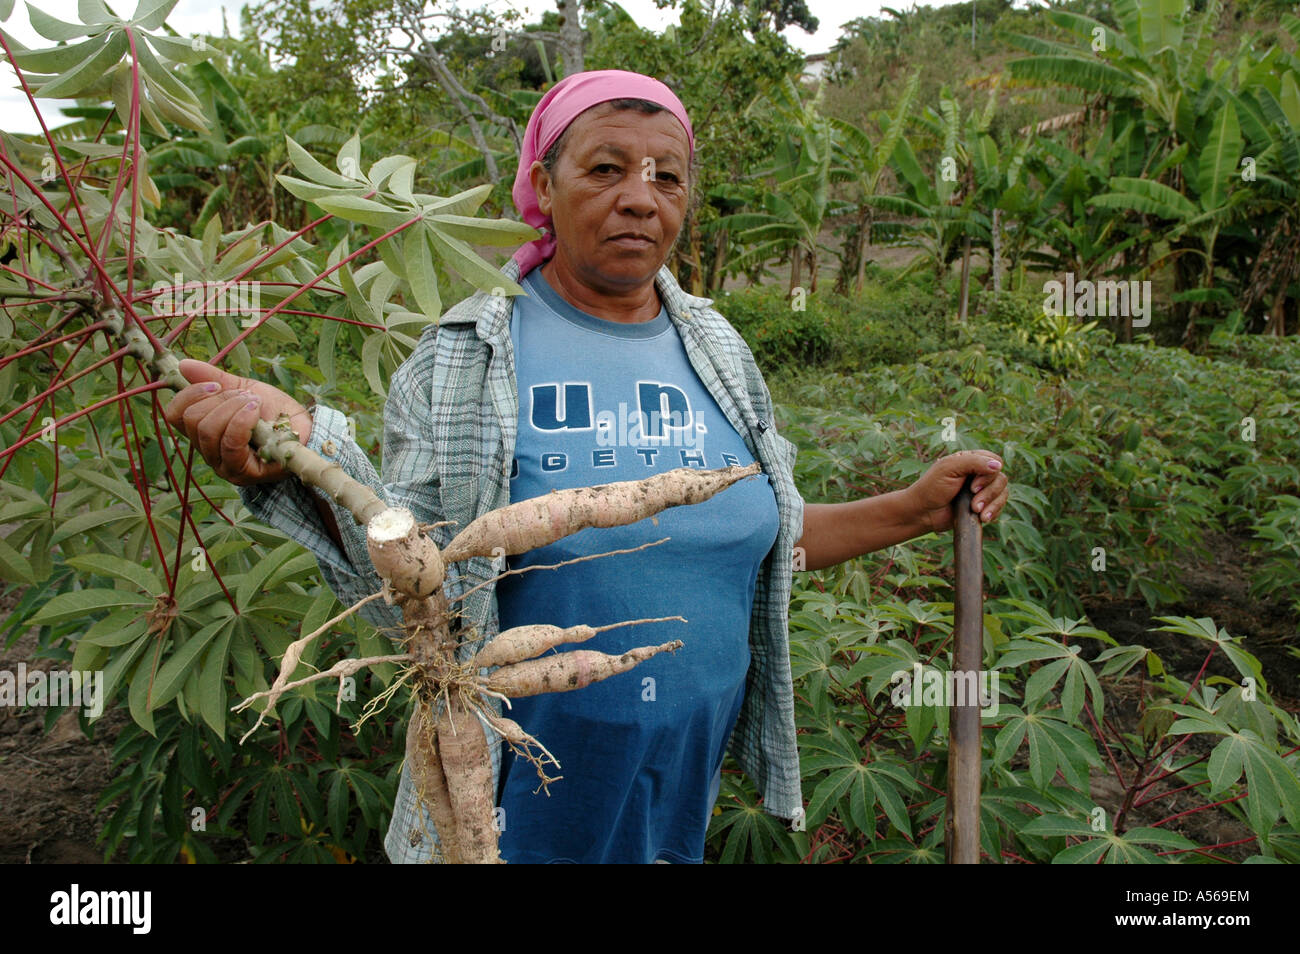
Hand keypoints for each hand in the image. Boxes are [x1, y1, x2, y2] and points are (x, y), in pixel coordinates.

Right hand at [162, 358, 312, 485]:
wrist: (306, 427)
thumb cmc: (274, 412)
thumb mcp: (242, 389)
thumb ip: (213, 379)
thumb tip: (182, 365)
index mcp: (203, 431)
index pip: (174, 415)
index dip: (190, 394)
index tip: (216, 385)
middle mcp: (208, 452)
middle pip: (192, 421)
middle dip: (220, 400)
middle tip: (245, 396)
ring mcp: (224, 466)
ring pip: (209, 432)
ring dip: (232, 408)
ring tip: (254, 403)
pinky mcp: (244, 473)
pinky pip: (231, 444)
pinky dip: (241, 421)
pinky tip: (255, 411)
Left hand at [907, 450, 1008, 533]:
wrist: (923, 513)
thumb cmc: (931, 488)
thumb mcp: (949, 468)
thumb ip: (973, 462)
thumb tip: (998, 465)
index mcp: (970, 460)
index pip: (995, 461)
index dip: (989, 474)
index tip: (973, 487)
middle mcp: (978, 473)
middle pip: (1001, 479)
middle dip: (989, 493)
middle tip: (973, 504)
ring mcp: (982, 490)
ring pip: (1003, 492)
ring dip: (992, 504)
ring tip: (976, 512)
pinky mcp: (983, 505)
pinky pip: (999, 506)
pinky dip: (994, 512)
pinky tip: (983, 518)